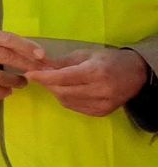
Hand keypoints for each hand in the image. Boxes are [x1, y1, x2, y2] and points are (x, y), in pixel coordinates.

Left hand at [25, 48, 149, 116]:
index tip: (29, 74)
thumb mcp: (86, 54)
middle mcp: (100, 90)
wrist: (136, 74)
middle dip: (47, 84)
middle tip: (38, 76)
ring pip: (67, 101)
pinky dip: (66, 99)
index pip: (63, 77)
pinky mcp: (102, 112)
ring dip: (55, 92)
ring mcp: (102, 104)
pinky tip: (65, 90)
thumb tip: (40, 63)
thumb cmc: (109, 60)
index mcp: (95, 72)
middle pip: (63, 91)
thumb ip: (63, 62)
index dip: (44, 77)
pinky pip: (76, 107)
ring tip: (52, 82)